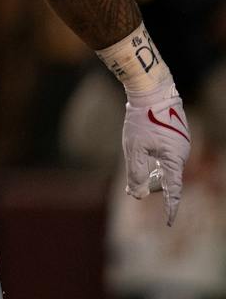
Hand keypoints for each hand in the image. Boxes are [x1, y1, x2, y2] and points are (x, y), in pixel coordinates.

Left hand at [123, 82, 189, 225]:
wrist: (152, 91)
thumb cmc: (142, 119)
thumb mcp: (134, 148)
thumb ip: (135, 173)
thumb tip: (137, 195)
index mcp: (174, 160)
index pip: (174, 190)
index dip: (171, 208)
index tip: (168, 223)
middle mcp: (181, 154)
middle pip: (166, 178)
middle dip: (151, 185)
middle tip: (133, 189)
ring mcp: (179, 144)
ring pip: (164, 165)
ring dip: (150, 171)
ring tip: (134, 172)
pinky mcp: (175, 135)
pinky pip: (164, 154)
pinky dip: (153, 160)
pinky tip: (143, 156)